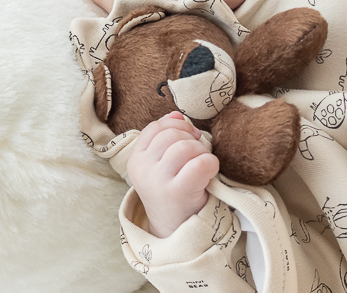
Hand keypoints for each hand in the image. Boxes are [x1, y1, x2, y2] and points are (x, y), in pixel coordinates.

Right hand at [127, 111, 220, 237]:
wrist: (176, 231)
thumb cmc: (172, 191)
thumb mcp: (161, 164)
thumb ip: (166, 137)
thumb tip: (177, 115)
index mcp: (136, 160)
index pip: (155, 127)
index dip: (176, 126)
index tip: (188, 137)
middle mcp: (143, 169)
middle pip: (171, 134)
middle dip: (191, 139)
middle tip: (197, 154)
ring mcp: (158, 181)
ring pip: (185, 146)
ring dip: (201, 152)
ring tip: (201, 166)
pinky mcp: (178, 192)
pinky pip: (200, 163)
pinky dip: (210, 164)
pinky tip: (209, 174)